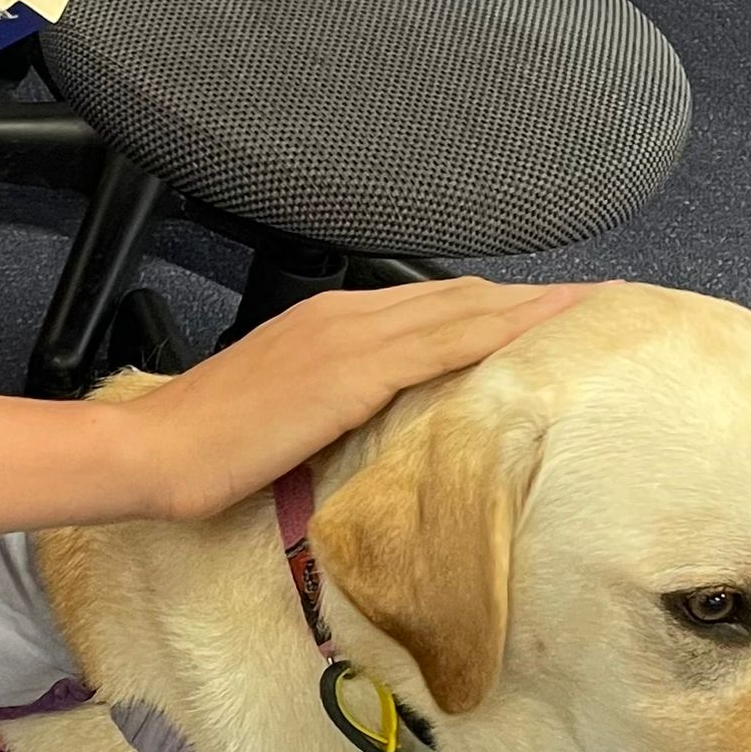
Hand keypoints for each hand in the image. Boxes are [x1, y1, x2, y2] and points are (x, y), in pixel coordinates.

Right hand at [114, 277, 596, 522]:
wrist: (155, 453)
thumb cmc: (206, 450)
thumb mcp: (282, 418)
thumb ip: (334, 407)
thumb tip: (379, 431)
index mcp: (328, 324)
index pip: (431, 306)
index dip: (495, 305)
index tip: (549, 311)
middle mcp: (344, 316)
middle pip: (458, 298)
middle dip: (527, 299)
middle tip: (595, 300)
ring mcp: (348, 338)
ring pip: (460, 310)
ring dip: (529, 307)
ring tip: (590, 306)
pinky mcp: (350, 372)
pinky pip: (440, 343)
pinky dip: (497, 330)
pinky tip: (542, 330)